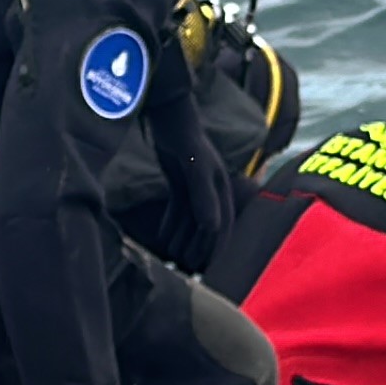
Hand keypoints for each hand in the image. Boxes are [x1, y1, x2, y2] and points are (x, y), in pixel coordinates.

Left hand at [155, 138, 236, 271]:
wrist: (170, 117)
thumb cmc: (187, 140)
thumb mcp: (196, 168)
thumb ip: (203, 197)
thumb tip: (212, 229)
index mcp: (221, 189)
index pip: (222, 224)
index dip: (216, 246)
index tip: (208, 267)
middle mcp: (211, 191)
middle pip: (207, 226)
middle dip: (199, 247)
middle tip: (188, 267)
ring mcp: (195, 188)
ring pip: (191, 220)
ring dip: (184, 238)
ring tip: (173, 256)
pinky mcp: (180, 183)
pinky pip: (178, 210)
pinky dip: (172, 224)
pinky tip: (163, 237)